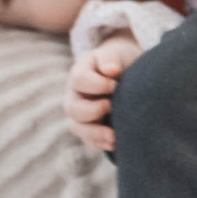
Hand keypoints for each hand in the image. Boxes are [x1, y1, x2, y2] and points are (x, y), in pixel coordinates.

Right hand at [62, 31, 140, 151]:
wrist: (124, 70)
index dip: (98, 84)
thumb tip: (111, 70)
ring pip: (78, 128)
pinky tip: (116, 144)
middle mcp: (75, 95)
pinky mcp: (90, 127)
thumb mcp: (115, 54)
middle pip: (72, 109)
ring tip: (114, 137)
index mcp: (79, 73)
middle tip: (111, 106)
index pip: (79, 80)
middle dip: (92, 111)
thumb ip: (110, 58)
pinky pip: (89, 140)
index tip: (116, 84)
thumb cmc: (118, 60)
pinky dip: (101, 143)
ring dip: (95, 134)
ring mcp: (81, 113)